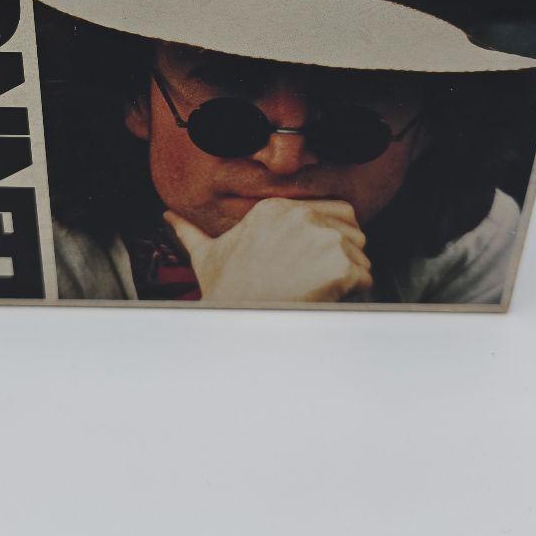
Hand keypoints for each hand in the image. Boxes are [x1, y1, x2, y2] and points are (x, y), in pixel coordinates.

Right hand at [164, 198, 372, 303]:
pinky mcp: (340, 266)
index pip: (333, 209)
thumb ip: (191, 231)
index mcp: (276, 208)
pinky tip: (330, 301)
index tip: (319, 257)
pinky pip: (366, 276)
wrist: (237, 327)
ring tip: (322, 292)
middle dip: (345, 252)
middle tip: (323, 277)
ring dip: (351, 274)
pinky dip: (356, 293)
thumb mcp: (207, 256)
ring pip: (361, 252)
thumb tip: (168, 216)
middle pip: (351, 228)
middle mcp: (302, 216)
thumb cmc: (226, 295)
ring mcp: (323, 239)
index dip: (332, 235)